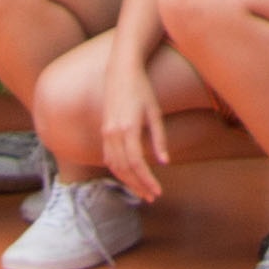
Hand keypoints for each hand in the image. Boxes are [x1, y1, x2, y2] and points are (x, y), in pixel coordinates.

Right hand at [99, 57, 173, 201]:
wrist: (121, 72)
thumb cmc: (142, 90)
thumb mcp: (155, 113)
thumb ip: (159, 139)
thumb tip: (164, 162)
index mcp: (128, 128)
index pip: (136, 163)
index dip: (147, 180)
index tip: (157, 192)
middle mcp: (113, 133)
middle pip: (124, 168)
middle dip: (138, 185)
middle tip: (151, 197)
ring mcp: (106, 132)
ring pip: (114, 165)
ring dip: (128, 181)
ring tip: (142, 191)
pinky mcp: (103, 131)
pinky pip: (108, 157)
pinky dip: (118, 170)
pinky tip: (128, 176)